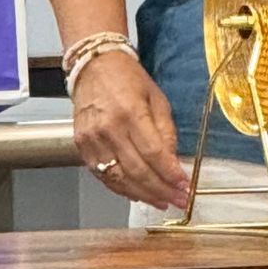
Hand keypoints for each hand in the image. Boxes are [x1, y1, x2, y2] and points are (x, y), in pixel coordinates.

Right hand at [72, 48, 191, 212]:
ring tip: (161, 201)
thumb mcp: (157, 99)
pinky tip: (138, 194)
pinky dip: (122, 189)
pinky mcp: (82, 147)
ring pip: (119, 179)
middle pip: (137, 171)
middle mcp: (109, 128)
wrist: (93, 67)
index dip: (170, 174)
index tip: (185, 185)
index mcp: (130, 113)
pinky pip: (103, 176)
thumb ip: (166, 132)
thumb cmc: (127, 79)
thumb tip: (174, 163)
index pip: (154, 153)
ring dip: (143, 195)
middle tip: (179, 199)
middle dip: (161, 189)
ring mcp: (92, 140)